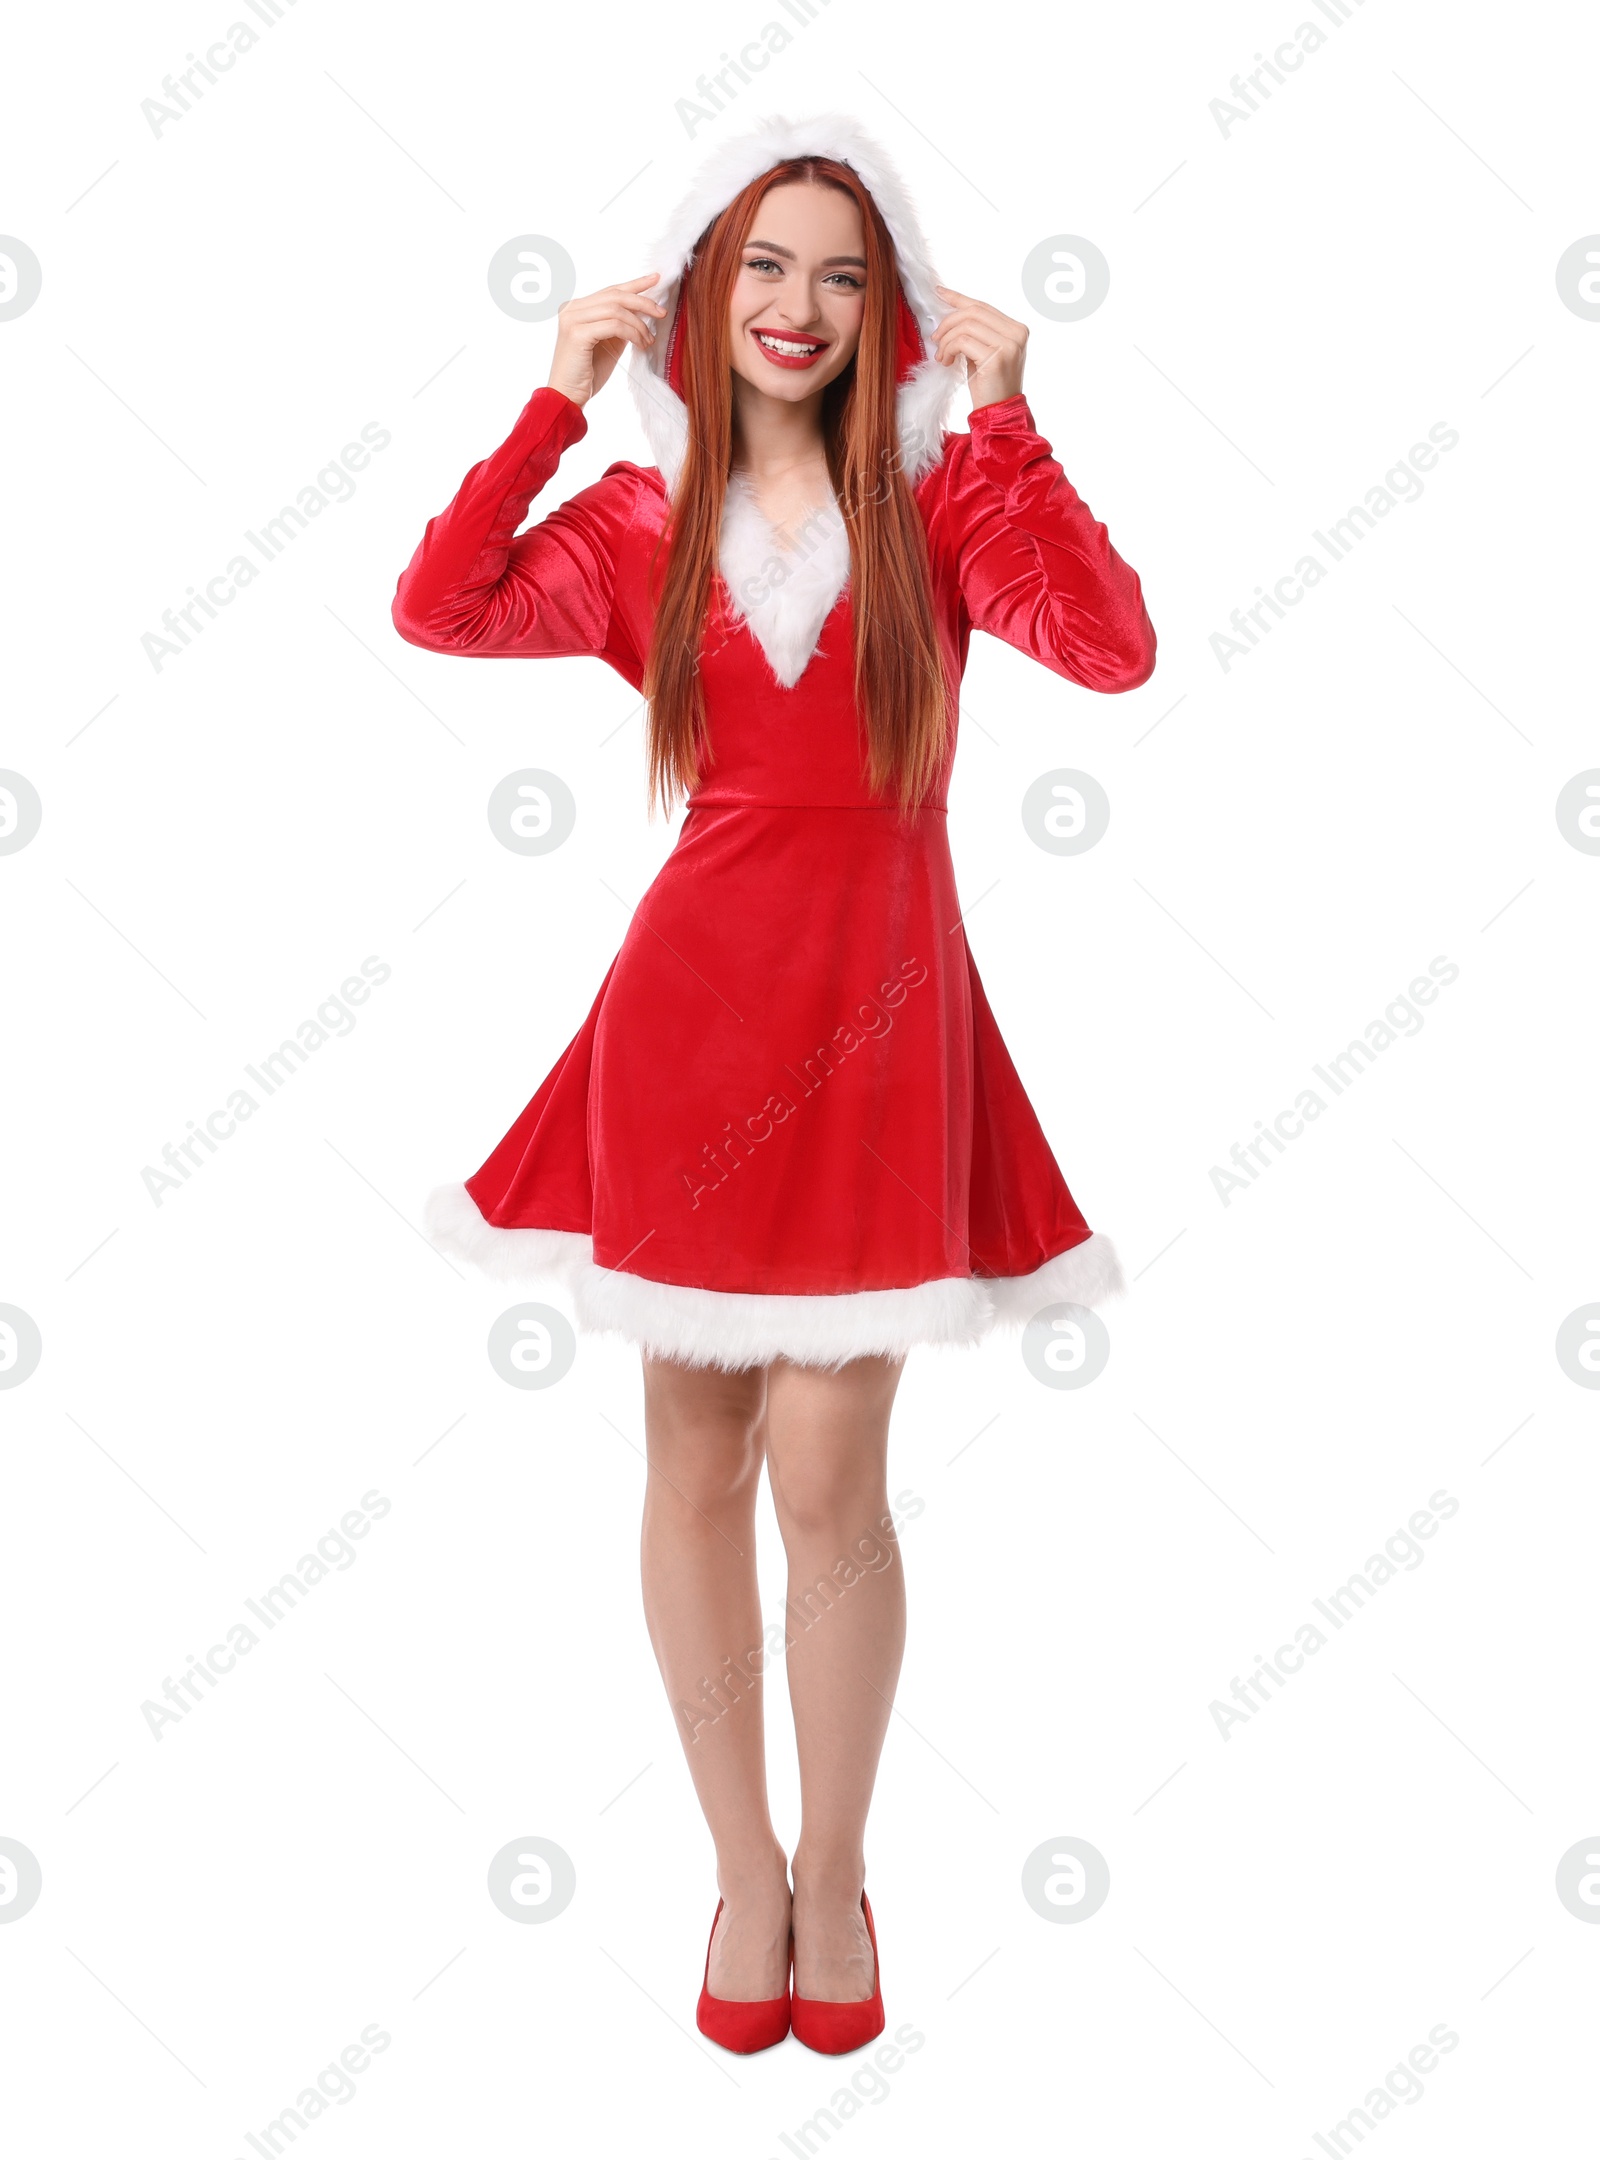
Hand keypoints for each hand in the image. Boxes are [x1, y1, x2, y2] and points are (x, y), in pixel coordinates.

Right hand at [548, 273, 667, 407]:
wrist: (568, 396)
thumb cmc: (588, 373)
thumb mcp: (609, 343)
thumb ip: (619, 325)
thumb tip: (642, 312)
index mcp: (577, 308)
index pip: (611, 291)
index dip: (635, 284)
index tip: (656, 278)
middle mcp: (571, 309)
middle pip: (615, 295)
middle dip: (642, 302)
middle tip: (661, 313)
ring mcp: (572, 319)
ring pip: (616, 309)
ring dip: (638, 324)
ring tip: (648, 340)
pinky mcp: (576, 333)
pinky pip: (613, 325)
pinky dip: (631, 333)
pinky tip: (640, 344)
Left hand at [931, 284, 1026, 409]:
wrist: (999, 414)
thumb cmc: (989, 385)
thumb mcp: (985, 352)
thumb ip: (977, 332)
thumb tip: (951, 313)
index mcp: (1017, 329)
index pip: (982, 306)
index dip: (958, 298)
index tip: (939, 292)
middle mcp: (1017, 333)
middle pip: (973, 312)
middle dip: (948, 323)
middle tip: (936, 339)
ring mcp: (1009, 344)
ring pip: (966, 325)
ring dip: (946, 340)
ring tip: (942, 356)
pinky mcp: (997, 357)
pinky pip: (963, 341)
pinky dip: (949, 349)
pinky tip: (947, 362)